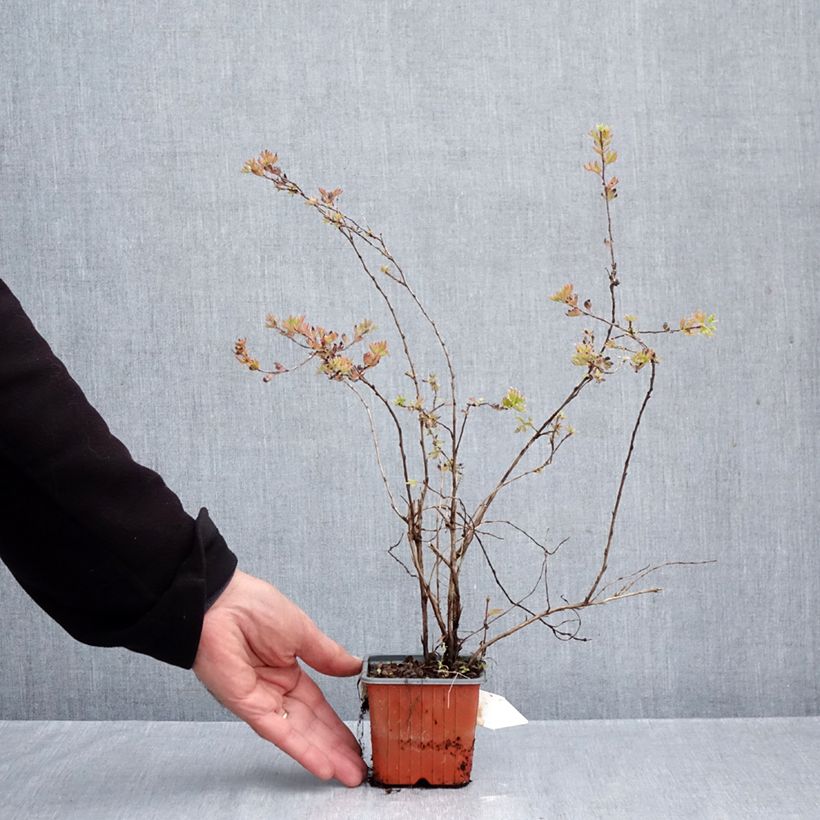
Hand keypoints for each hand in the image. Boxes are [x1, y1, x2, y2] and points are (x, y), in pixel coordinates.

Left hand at [193, 569, 366, 786]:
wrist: (219, 603)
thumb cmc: (253, 606)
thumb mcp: (303, 630)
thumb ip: (328, 654)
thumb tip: (354, 666)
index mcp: (288, 669)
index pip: (318, 705)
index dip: (337, 724)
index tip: (357, 741)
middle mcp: (275, 689)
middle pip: (312, 725)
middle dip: (336, 747)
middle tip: (359, 769)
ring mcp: (261, 700)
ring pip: (299, 733)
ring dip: (323, 754)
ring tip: (349, 774)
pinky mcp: (247, 706)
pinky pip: (278, 732)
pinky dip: (300, 748)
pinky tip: (321, 764)